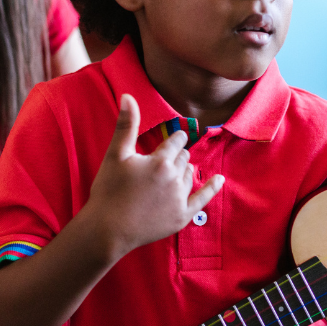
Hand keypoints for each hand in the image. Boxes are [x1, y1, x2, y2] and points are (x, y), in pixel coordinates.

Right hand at [86, 94, 224, 257]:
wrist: (106, 230)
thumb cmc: (108, 190)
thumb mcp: (115, 154)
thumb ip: (125, 125)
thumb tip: (128, 96)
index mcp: (160, 161)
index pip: (176, 141)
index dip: (175, 138)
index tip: (175, 137)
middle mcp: (175, 178)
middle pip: (184, 158)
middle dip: (177, 155)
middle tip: (165, 159)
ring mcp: (179, 199)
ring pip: (190, 175)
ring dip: (184, 170)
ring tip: (172, 173)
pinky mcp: (181, 217)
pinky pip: (203, 199)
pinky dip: (212, 188)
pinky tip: (220, 180)